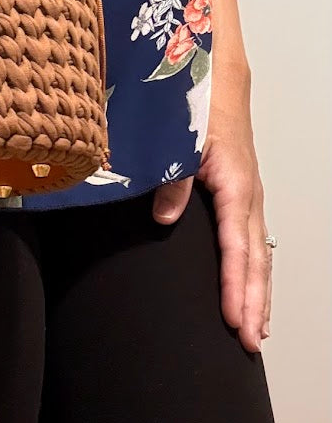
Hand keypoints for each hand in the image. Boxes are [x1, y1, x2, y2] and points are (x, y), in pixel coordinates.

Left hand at [150, 63, 273, 354]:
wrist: (216, 79)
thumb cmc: (198, 106)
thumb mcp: (179, 141)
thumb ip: (171, 181)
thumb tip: (164, 220)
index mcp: (235, 186)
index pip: (236, 249)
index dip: (234, 288)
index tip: (233, 321)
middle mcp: (247, 196)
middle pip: (255, 260)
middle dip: (253, 303)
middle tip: (248, 343)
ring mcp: (248, 196)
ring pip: (258, 254)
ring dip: (258, 293)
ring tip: (255, 330)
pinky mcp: (241, 194)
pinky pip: (252, 240)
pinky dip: (254, 270)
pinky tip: (250, 288)